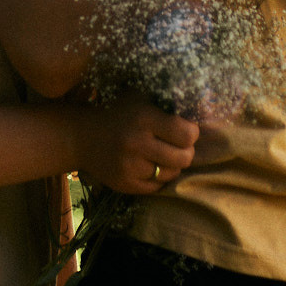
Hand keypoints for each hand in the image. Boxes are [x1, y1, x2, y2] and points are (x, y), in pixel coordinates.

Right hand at [73, 95, 198, 194]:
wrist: (82, 136)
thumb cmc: (118, 112)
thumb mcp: (140, 98)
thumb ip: (167, 102)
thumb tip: (204, 105)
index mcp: (144, 117)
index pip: (187, 134)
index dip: (191, 132)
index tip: (185, 129)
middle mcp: (137, 143)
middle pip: (184, 158)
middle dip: (185, 151)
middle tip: (177, 145)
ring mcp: (130, 166)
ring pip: (171, 174)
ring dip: (172, 165)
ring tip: (162, 154)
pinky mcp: (125, 184)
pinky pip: (157, 187)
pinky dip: (158, 177)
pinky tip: (149, 165)